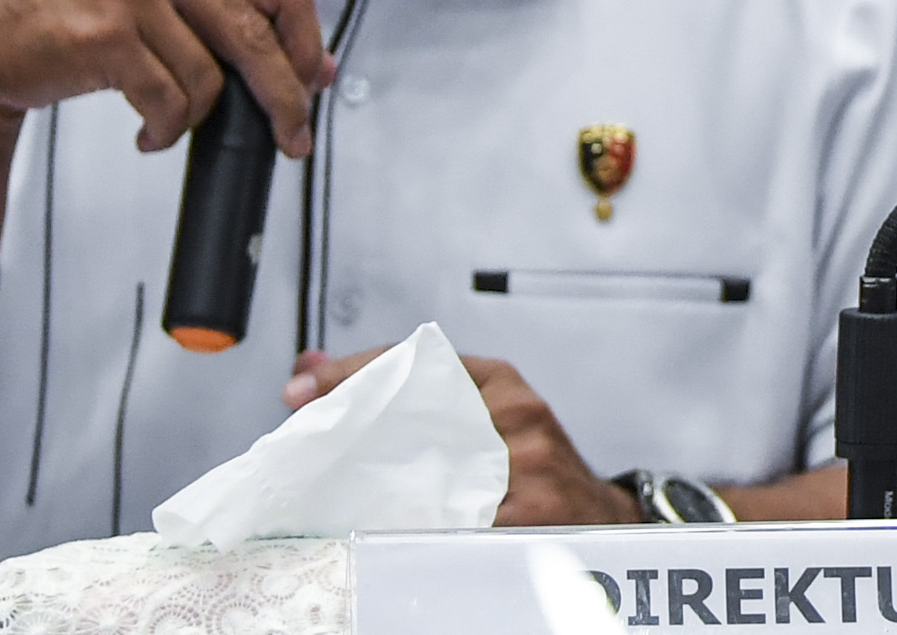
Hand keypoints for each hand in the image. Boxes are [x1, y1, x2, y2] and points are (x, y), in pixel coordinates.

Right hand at [0, 0, 331, 156]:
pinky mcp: (106, 38)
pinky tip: (147, 131)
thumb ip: (230, 14)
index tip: (312, 83)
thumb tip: (313, 68)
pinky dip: (165, 131)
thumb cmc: (79, 12)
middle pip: (258, 38)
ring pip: (210, 79)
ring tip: (169, 121)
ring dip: (196, 118)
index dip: (307, 44)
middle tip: (291, 137)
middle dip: (283, 99)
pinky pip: (168, 103)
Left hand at [283, 349, 635, 526]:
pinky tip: (383, 535)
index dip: (352, 373)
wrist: (596, 519)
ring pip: (430, 471)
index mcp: (500, 382)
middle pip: (416, 413)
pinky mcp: (531, 513)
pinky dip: (414, 528)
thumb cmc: (528, 466)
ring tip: (328, 496)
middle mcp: (516, 414)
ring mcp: (528, 463)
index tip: (300, 391)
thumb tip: (307, 373)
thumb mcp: (476, 412)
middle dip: (353, 429)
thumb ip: (401, 388)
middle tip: (303, 445)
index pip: (416, 361)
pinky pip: (455, 522)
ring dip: (373, 486)